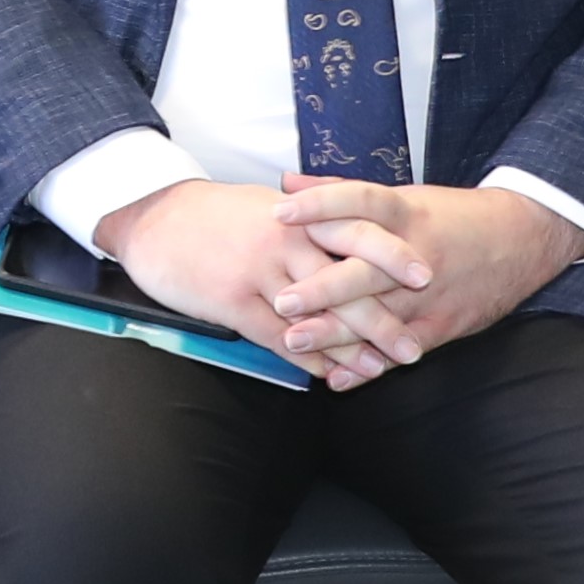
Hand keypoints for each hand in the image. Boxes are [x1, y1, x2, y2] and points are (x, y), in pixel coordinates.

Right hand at [93, 180, 388, 385]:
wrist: (154, 216)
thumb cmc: (214, 215)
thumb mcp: (267, 208)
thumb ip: (309, 222)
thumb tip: (348, 237)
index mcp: (298, 214)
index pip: (357, 230)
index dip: (393, 255)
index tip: (428, 277)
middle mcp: (285, 239)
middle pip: (345, 279)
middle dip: (383, 316)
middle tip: (415, 345)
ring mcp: (259, 270)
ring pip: (316, 314)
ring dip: (350, 346)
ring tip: (380, 370)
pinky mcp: (232, 300)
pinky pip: (277, 336)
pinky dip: (306, 357)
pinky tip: (327, 374)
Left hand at [256, 176, 578, 379]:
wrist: (524, 238)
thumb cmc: (453, 216)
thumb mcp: (404, 196)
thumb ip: (341, 192)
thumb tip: (287, 182)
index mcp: (406, 212)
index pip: (360, 201)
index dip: (321, 204)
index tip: (280, 211)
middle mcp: (416, 252)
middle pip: (367, 269)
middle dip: (323, 287)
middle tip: (283, 300)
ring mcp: (430, 293)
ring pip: (380, 316)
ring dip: (337, 332)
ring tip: (295, 342)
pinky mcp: (443, 324)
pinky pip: (403, 348)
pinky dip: (371, 365)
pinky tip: (339, 377)